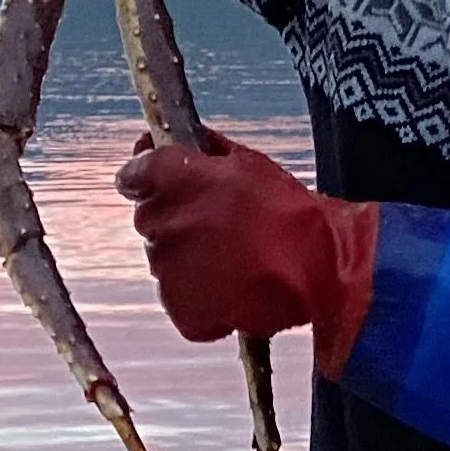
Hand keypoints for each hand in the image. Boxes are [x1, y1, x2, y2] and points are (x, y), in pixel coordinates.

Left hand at [116, 134, 377, 367]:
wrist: (316, 268)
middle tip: (220, 225)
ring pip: (166, 261)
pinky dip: (201, 298)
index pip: (133, 175)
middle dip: (178, 219)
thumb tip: (191, 142)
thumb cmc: (286, 210)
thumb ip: (207, 149)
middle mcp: (159, 223)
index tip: (166, 181)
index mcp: (170, 181)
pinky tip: (233, 286)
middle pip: (152, 219)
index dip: (146, 177)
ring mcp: (167, 270)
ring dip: (190, 258)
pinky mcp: (182, 309)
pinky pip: (181, 300)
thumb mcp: (248, 162)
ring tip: (234, 259)